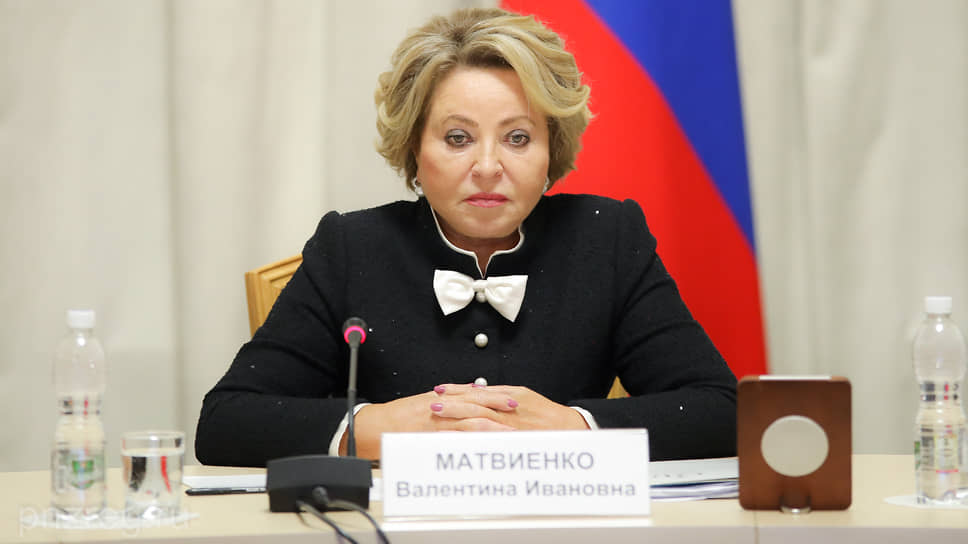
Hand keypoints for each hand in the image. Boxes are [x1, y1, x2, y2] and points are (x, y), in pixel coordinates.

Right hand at [343, 387, 516, 457]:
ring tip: (509, 430)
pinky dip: (469, 440)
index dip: (495, 396)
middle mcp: (441, 407)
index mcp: (442, 398)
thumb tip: (471, 392)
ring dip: (491, 425)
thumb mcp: (426, 402)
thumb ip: (449, 399)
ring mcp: (436, 423)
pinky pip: (453, 438)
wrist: (375, 426)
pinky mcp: (429, 437)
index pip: (474, 394)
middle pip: (475, 404)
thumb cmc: (400, 416)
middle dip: (498, 407)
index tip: (513, 398)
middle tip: (518, 409)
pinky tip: (483, 444)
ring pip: (468, 421)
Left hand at [431, 383, 589, 430]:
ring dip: (459, 419)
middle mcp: (512, 409)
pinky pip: (492, 439)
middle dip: (454, 404)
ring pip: (481, 421)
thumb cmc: (546, 414)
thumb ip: (500, 395)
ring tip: (440, 419)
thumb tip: (475, 391)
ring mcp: (514, 426)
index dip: (458, 391)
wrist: (572, 429)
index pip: (479, 392)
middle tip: (432, 403)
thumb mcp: (524, 397)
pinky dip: (475, 437)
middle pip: (477, 404)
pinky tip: (459, 438)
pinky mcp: (518, 439)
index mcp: (512, 396)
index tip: (439, 390)